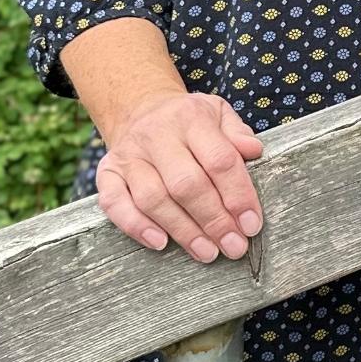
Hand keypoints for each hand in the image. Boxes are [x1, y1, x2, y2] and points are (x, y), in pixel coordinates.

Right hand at [95, 91, 264, 263]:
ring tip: (207, 252)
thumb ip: (238, 133)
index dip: (238, 195)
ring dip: (183, 230)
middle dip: (213, 221)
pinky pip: (114, 203)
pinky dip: (135, 226)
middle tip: (234, 246)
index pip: (219, 159)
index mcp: (191, 119)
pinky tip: (160, 243)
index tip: (252, 224)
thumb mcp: (218, 114)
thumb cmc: (188, 121)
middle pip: (186, 184)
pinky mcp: (107, 173)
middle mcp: (156, 135)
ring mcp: (129, 156)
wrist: (139, 109)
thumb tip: (254, 152)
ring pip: (153, 199)